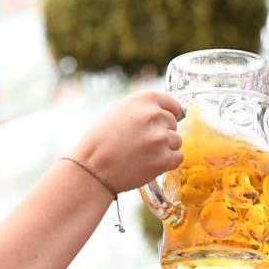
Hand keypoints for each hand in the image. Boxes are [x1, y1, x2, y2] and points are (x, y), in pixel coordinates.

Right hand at [69, 91, 183, 193]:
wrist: (92, 169)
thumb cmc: (98, 141)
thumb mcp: (115, 112)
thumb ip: (140, 109)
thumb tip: (161, 111)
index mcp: (144, 100)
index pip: (172, 104)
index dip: (170, 115)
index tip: (165, 123)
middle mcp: (155, 115)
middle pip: (173, 124)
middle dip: (161, 133)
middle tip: (142, 144)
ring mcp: (160, 138)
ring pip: (176, 142)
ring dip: (164, 149)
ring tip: (143, 155)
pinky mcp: (163, 159)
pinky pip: (177, 158)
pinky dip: (166, 163)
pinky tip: (149, 164)